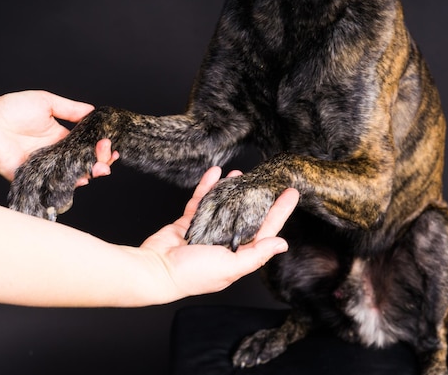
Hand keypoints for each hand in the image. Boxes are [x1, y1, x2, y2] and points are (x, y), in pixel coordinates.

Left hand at [0, 90, 117, 180]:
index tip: (110, 144)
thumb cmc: (12, 110)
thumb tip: (93, 109)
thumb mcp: (46, 102)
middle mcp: (58, 154)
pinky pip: (55, 184)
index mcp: (62, 137)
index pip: (87, 146)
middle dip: (101, 162)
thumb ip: (70, 108)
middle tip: (106, 156)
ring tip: (100, 167)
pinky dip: (70, 184)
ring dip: (90, 173)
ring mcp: (48, 167)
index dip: (101, 147)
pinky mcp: (36, 178)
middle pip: (85, 163)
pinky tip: (81, 177)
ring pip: (74, 176)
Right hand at [140, 167, 298, 301]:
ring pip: (224, 205)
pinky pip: (202, 201)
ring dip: (232, 189)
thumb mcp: (231, 266)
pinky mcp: (190, 222)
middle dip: (257, 197)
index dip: (279, 212)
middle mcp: (225, 242)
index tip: (290, 194)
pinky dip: (208, 187)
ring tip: (240, 173)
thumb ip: (257, 254)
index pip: (265, 230)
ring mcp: (207, 231)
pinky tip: (215, 173)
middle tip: (268, 178)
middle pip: (246, 215)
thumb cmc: (193, 274)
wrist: (156, 270)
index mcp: (238, 254)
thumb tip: (282, 244)